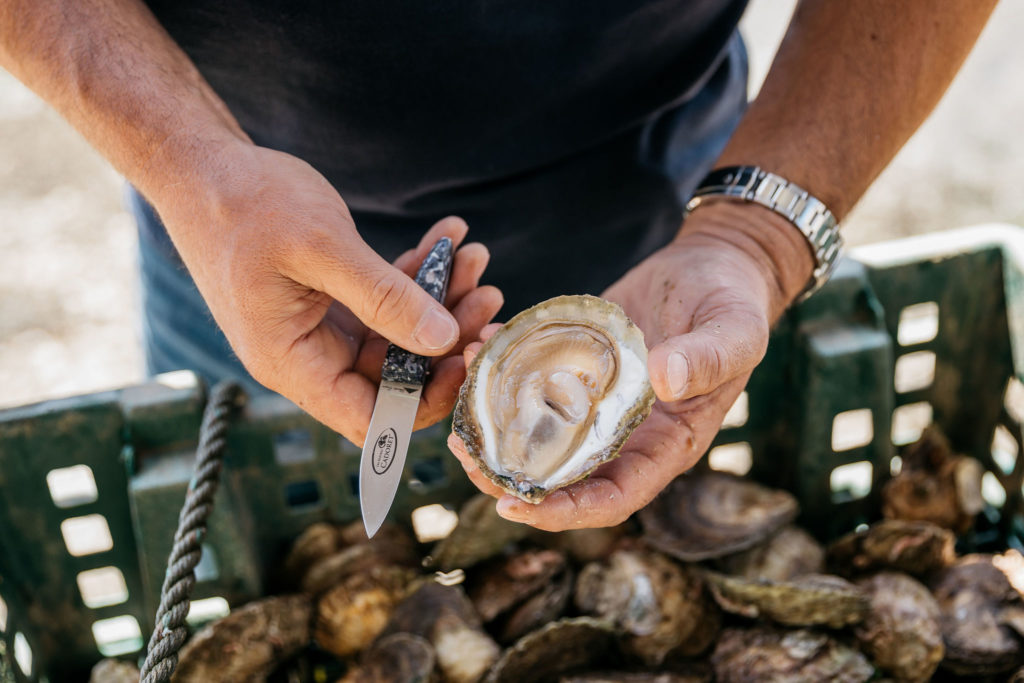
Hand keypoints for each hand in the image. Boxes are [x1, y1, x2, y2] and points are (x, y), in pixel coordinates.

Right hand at [150, 142, 503, 444]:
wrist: (201, 167)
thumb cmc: (243, 204)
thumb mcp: (320, 247)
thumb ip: (384, 296)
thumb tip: (443, 340)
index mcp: (292, 362)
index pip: (373, 415)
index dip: (428, 399)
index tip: (469, 355)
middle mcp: (307, 357)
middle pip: (396, 375)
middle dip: (447, 336)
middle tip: (487, 292)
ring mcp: (320, 329)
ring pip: (399, 334)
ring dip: (441, 298)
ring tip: (475, 254)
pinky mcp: (331, 300)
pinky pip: (386, 299)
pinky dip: (418, 272)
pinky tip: (448, 237)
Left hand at [448, 201, 812, 529]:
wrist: (715, 265)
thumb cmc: (735, 303)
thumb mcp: (736, 329)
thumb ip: (709, 357)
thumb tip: (664, 380)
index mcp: (667, 444)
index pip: (613, 497)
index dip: (565, 511)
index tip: (516, 506)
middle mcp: (625, 433)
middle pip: (562, 476)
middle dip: (510, 476)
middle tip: (465, 454)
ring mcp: (597, 401)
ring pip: (538, 433)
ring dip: (494, 430)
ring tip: (456, 410)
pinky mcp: (576, 366)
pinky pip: (533, 381)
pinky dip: (501, 373)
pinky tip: (476, 349)